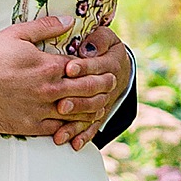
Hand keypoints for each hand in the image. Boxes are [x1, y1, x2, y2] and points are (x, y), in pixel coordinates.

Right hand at [0, 19, 121, 141]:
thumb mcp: (17, 34)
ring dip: (93, 108)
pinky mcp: (31, 127)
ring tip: (101, 105)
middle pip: (87, 90)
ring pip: (78, 113)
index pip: (83, 68)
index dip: (97, 67)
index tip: (105, 66)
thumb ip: (46, 27)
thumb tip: (70, 20)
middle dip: (103, 86)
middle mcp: (49, 90)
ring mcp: (42, 110)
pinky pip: (59, 130)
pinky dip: (72, 128)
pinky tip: (79, 126)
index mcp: (49, 66)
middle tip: (111, 83)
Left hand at [53, 25, 131, 150]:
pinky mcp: (99, 114)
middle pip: (93, 93)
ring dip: (77, 123)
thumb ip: (97, 39)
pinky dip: (84, 136)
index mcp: (111, 62)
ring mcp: (104, 101)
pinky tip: (74, 143)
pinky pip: (92, 126)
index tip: (69, 68)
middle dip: (77, 99)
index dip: (83, 67)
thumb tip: (86, 47)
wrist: (118, 67)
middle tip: (61, 104)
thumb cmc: (103, 47)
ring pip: (92, 114)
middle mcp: (109, 85)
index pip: (97, 65)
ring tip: (61, 130)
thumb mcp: (105, 37)